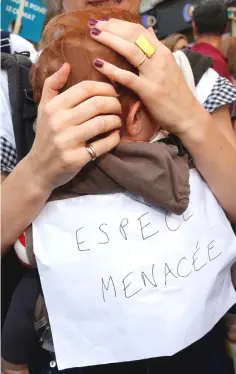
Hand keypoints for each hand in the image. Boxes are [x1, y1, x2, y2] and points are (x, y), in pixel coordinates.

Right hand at [28, 63, 121, 190]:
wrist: (39, 168)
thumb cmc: (45, 135)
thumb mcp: (44, 109)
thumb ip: (52, 85)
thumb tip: (66, 64)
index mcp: (54, 107)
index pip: (85, 89)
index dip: (105, 87)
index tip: (113, 92)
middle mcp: (59, 122)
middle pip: (97, 104)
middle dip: (114, 103)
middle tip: (119, 106)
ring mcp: (67, 141)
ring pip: (103, 123)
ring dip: (116, 120)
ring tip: (117, 120)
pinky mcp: (76, 159)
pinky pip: (103, 145)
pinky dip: (114, 138)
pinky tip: (115, 135)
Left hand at [89, 19, 204, 135]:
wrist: (188, 116)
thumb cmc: (176, 94)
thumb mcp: (169, 67)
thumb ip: (156, 49)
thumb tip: (149, 30)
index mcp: (163, 52)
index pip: (140, 30)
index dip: (121, 24)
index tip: (104, 21)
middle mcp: (160, 59)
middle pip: (133, 36)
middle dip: (112, 27)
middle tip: (94, 24)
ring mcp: (155, 74)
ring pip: (130, 51)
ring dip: (110, 40)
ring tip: (94, 34)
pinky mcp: (149, 91)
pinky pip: (128, 77)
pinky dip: (112, 69)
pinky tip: (99, 64)